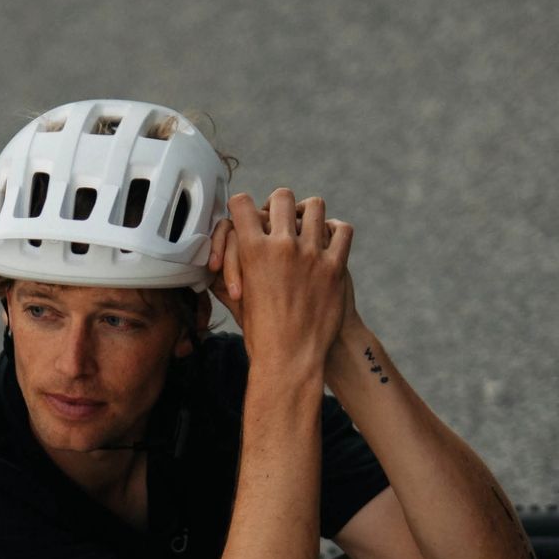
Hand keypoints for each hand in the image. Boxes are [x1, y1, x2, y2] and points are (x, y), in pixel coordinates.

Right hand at [209, 191, 353, 373]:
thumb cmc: (259, 335)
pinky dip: (336, 231)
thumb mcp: (236, 299)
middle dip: (278, 203)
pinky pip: (342, 230)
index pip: (243, 204)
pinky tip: (330, 240)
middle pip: (281, 197)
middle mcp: (282, 246)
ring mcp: (311, 254)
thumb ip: (230, 271)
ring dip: (309, 213)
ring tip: (308, 226)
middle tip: (280, 217)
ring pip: (315, 206)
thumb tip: (217, 259)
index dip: (242, 203)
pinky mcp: (335, 267)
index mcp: (252, 251)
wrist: (290, 360)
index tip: (246, 210)